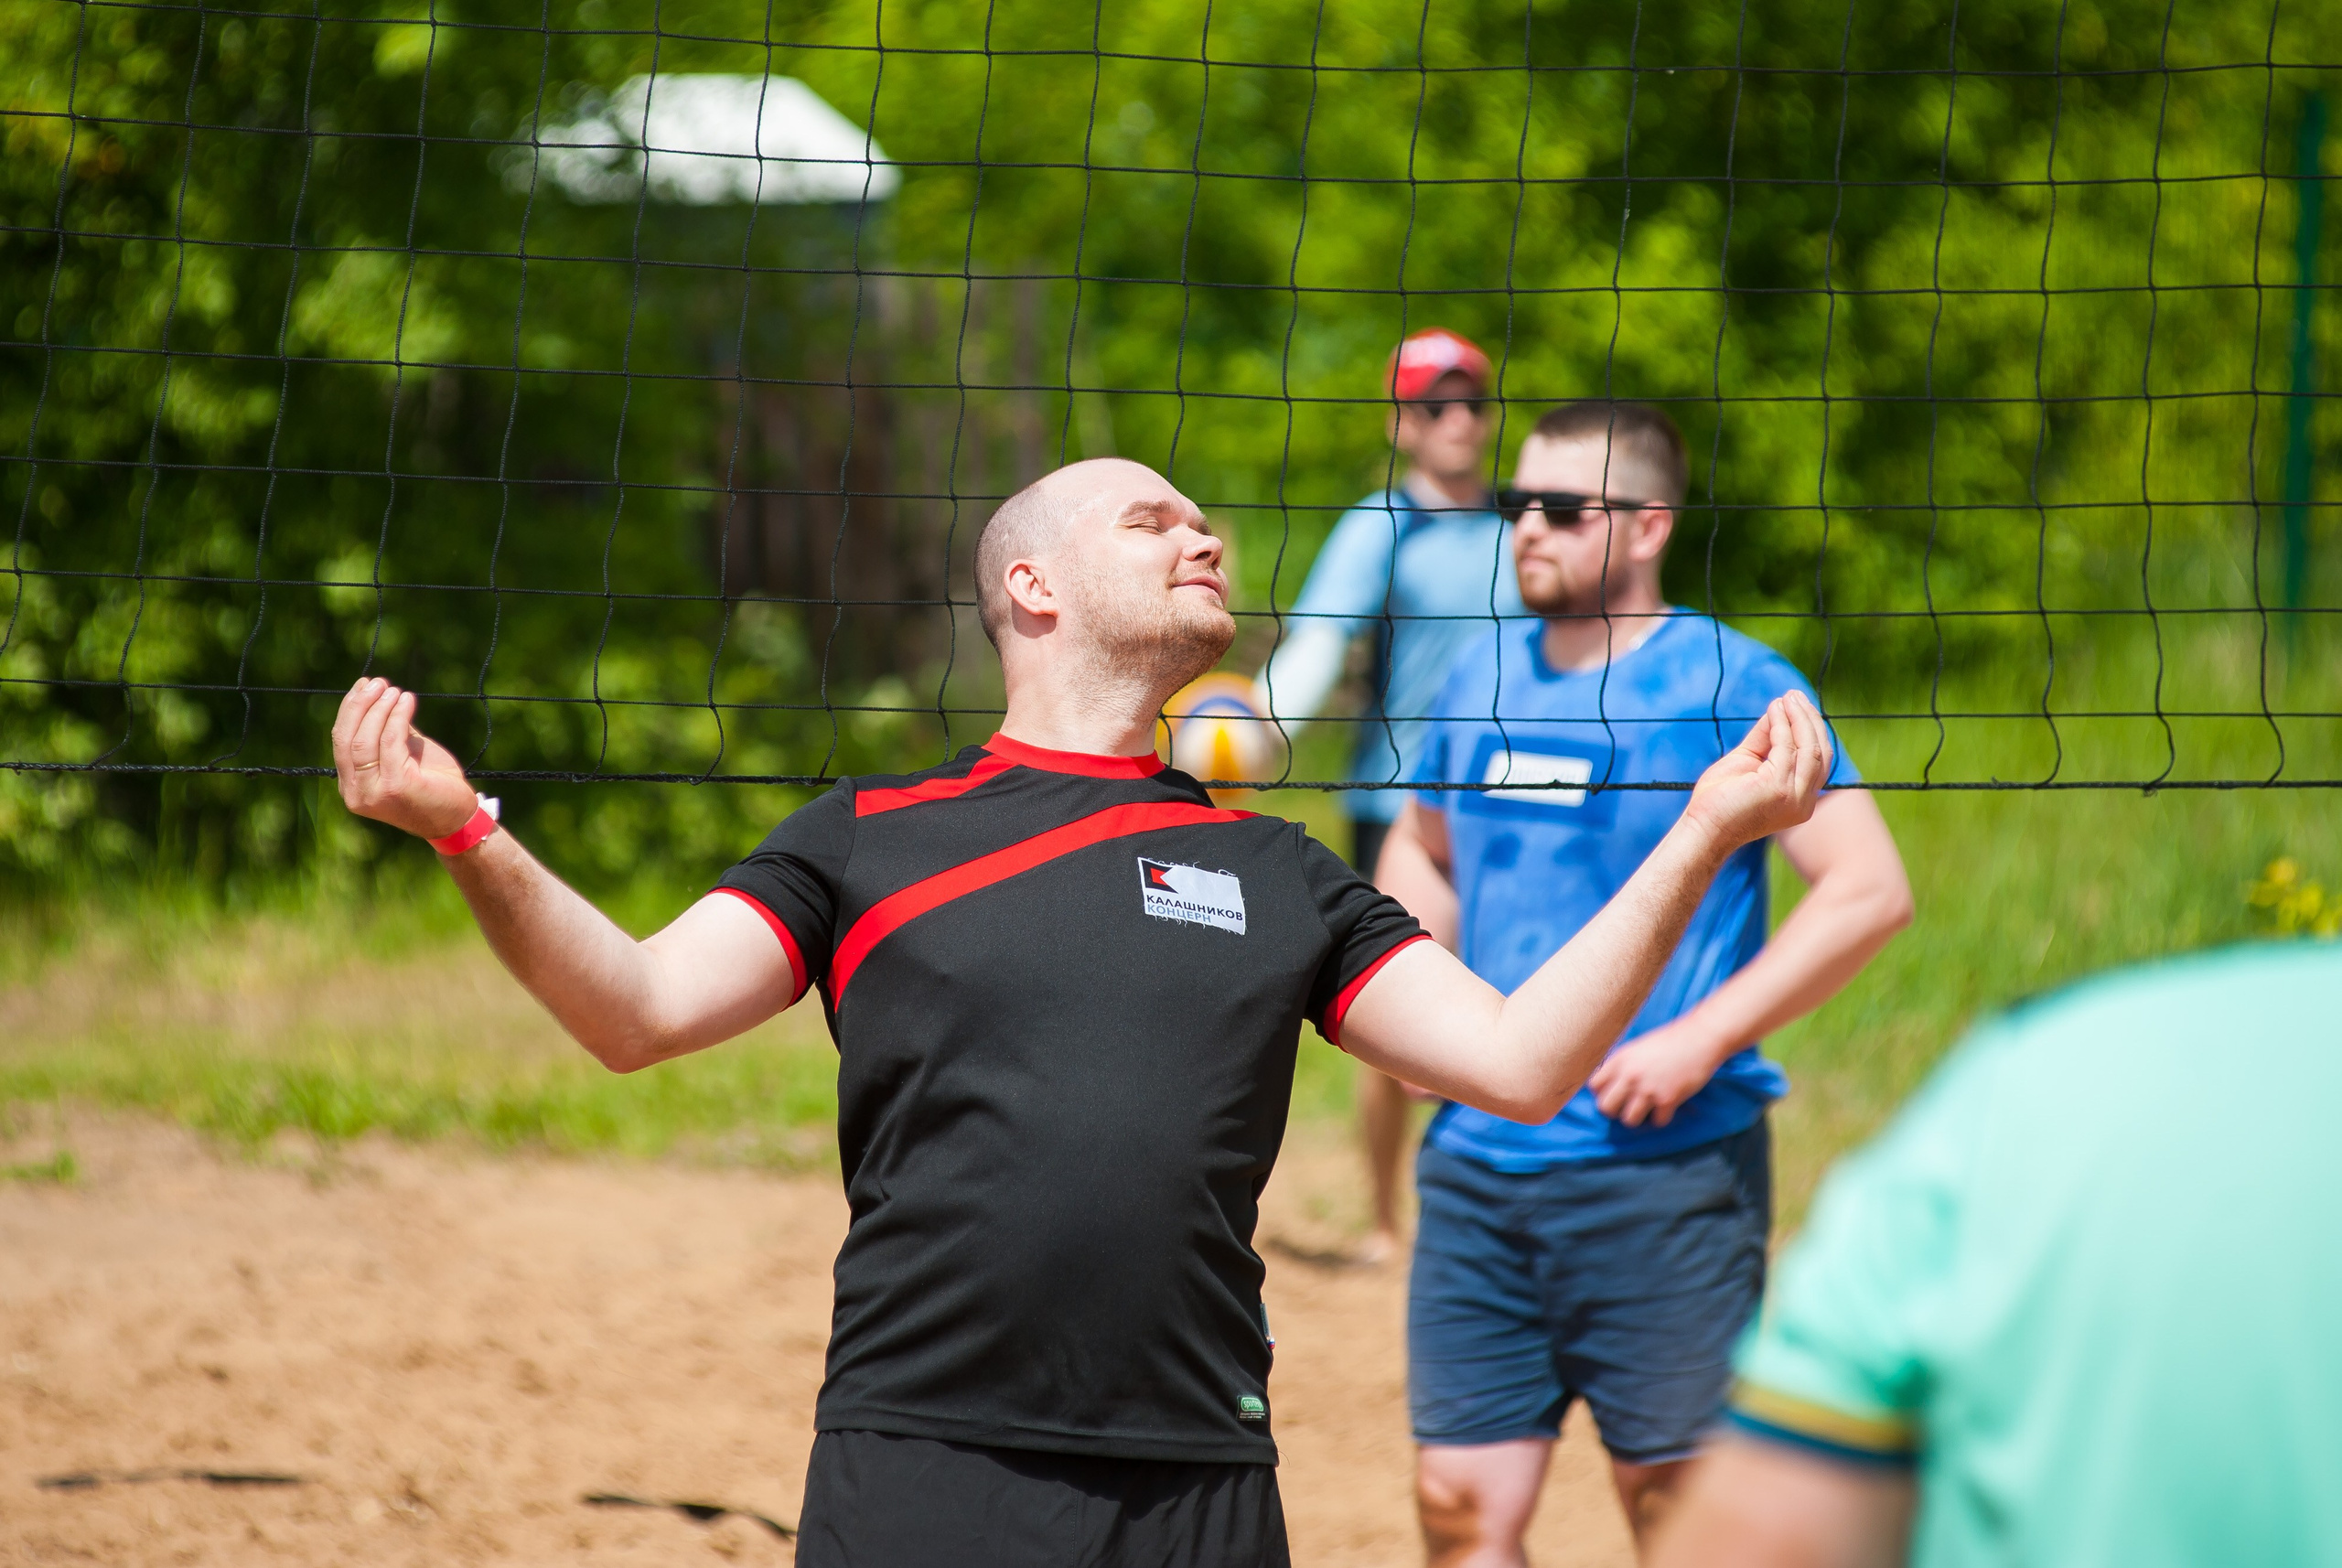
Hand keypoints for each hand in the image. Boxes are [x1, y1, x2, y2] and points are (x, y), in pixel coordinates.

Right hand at [331, 677, 477, 839]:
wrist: (459, 818)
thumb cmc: (433, 784)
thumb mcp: (405, 753)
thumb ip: (388, 731)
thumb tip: (379, 695)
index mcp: (351, 785)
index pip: (340, 741)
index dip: (350, 710)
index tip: (364, 685)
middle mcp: (355, 792)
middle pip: (346, 738)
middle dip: (360, 705)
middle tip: (378, 682)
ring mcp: (373, 792)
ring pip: (364, 740)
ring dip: (379, 709)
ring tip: (395, 690)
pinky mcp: (395, 787)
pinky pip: (390, 743)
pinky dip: (397, 717)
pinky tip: (408, 701)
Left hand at [1588, 1020, 1728, 1127]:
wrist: (1699, 1037)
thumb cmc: (1669, 1041)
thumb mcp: (1637, 1048)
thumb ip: (1622, 1065)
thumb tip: (1610, 1084)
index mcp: (1620, 1059)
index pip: (1594, 1086)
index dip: (1603, 1092)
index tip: (1614, 1092)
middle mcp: (1630, 1075)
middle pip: (1606, 1107)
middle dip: (1615, 1110)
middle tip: (1628, 1105)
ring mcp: (1648, 1089)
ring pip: (1628, 1120)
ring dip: (1638, 1117)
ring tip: (1647, 1109)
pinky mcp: (1668, 1099)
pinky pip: (1657, 1122)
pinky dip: (1661, 1118)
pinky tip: (1666, 1108)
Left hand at [1682, 691, 1830, 853]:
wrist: (1703, 828)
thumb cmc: (1721, 799)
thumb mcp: (1748, 761)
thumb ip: (1765, 738)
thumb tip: (1778, 709)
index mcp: (1801, 799)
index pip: (1819, 760)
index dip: (1812, 730)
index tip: (1798, 705)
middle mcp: (1804, 801)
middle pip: (1821, 752)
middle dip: (1810, 720)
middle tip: (1794, 695)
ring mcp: (1794, 796)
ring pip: (1809, 748)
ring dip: (1799, 718)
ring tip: (1786, 698)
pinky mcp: (1778, 788)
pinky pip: (1786, 747)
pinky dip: (1781, 725)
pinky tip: (1774, 710)